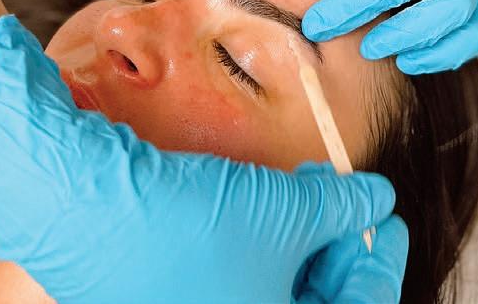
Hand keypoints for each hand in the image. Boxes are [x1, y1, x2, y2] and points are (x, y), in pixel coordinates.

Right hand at [0, 16, 405, 303]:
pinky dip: (265, 239)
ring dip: (301, 236)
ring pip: (273, 286)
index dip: (376, 262)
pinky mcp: (173, 296)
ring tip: (313, 184)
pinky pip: (239, 276)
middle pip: (310, 300)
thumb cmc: (191, 227)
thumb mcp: (286, 210)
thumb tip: (374, 198)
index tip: (388, 219)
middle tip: (350, 195)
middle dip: (337, 244)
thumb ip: (342, 206)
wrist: (89, 210)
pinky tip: (272, 198)